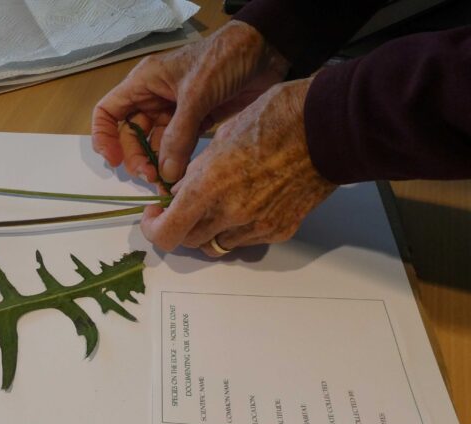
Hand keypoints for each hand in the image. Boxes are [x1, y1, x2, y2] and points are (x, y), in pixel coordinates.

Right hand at [92, 20, 288, 185]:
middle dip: (136, 158)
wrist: (265, 52)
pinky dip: (176, 162)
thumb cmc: (224, 59)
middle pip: (131, 135)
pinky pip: (178, 147)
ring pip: (155, 144)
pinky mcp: (196, 122)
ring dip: (157, 164)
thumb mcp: (196, 95)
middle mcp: (154, 98)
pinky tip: (180, 175)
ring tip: (166, 182)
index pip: (108, 112)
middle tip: (151, 177)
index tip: (114, 160)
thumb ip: (179, 135)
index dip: (104, 137)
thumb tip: (165, 174)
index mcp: (144, 83)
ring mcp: (175, 112)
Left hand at [139, 78, 337, 256]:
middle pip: (189, 241)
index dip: (154, 228)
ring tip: (214, 205)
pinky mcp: (281, 229)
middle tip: (181, 206)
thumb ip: (197, 171)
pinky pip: (247, 240)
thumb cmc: (275, 118)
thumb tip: (182, 189)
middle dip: (179, 226)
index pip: (167, 233)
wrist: (328, 127)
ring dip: (208, 230)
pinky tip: (245, 203)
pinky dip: (236, 229)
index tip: (154, 214)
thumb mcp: (221, 136)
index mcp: (209, 187)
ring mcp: (258, 226)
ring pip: (217, 244)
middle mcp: (231, 214)